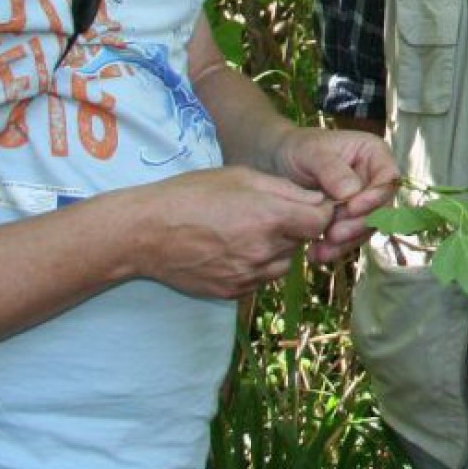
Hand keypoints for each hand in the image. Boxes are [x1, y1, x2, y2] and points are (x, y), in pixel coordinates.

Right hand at [134, 167, 338, 297]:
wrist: (145, 233)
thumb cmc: (191, 195)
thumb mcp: (241, 176)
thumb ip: (285, 189)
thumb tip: (317, 198)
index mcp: (270, 217)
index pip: (322, 221)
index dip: (320, 211)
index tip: (308, 204)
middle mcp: (264, 250)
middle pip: (302, 241)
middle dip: (293, 227)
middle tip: (264, 214)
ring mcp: (249, 275)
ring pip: (283, 263)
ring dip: (275, 249)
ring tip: (243, 231)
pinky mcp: (234, 291)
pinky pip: (260, 279)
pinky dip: (255, 266)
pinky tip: (230, 249)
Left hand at [273, 126, 400, 261]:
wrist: (276, 163)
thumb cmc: (297, 148)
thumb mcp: (311, 153)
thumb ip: (332, 170)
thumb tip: (351, 193)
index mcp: (373, 154)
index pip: (388, 178)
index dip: (376, 196)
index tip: (352, 208)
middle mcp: (374, 178)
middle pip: (381, 207)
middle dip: (358, 224)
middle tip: (333, 234)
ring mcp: (363, 201)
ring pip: (366, 227)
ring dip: (347, 242)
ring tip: (321, 250)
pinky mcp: (349, 219)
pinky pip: (350, 237)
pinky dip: (335, 248)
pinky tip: (316, 253)